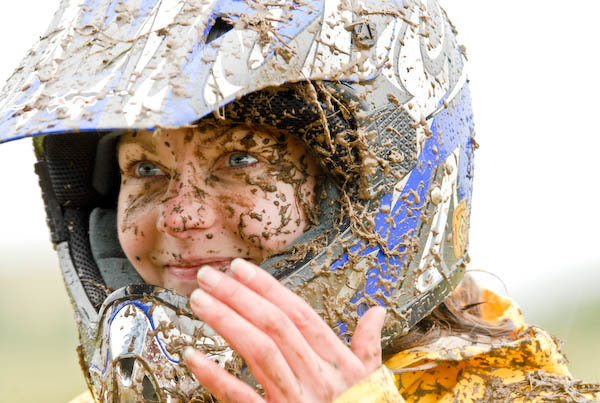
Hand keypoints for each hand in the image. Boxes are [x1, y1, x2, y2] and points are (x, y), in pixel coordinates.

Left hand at [183, 258, 385, 402]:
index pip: (298, 314)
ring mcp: (294, 399)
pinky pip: (242, 397)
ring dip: (226, 321)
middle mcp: (315, 376)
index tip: (240, 268)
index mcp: (336, 361)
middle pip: (274, 326)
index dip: (268, 288)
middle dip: (239, 296)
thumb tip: (377, 311)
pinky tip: (193, 356)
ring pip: (259, 352)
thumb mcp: (370, 380)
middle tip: (208, 275)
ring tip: (199, 300)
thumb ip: (369, 344)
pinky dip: (216, 376)